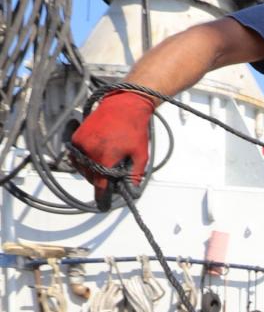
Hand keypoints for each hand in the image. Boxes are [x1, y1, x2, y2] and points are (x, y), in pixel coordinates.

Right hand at [70, 91, 158, 210]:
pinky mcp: (75, 138)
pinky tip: (97, 157)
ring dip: (93, 171)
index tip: (103, 206)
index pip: (100, 185)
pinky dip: (85, 161)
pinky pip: (77, 157)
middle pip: (92, 178)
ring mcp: (80, 144)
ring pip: (83, 168)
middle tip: (114, 174)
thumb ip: (135, 175)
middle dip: (102, 180)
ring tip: (108, 161)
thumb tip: (131, 192)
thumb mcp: (140, 155)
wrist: (124, 106)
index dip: (102, 197)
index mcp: (106, 157)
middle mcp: (90, 151)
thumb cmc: (134, 129)